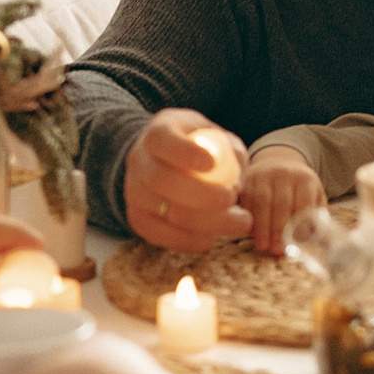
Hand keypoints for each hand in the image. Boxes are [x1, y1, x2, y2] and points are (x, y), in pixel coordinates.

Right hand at [125, 109, 251, 250]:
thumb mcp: (215, 136)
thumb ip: (230, 152)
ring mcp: (134, 193)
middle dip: (201, 194)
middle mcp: (139, 162)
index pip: (162, 140)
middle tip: (232, 199)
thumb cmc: (199, 147)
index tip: (211, 164)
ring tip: (238, 222)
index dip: (184, 153)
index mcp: (157, 133)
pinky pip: (162, 236)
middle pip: (161, 181)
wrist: (163, 161)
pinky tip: (213, 236)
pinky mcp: (138, 219)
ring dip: (206, 223)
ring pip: (165, 213)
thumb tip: (237, 183)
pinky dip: (190, 240)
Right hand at [242, 146, 326, 256]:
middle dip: (278, 230)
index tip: (295, 243)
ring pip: (261, 202)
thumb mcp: (314, 195)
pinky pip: (247, 200)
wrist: (278, 162)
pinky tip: (251, 234)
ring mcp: (264, 174)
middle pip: (281, 204)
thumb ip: (318, 216)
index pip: (303, 203)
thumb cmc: (299, 187)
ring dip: (261, 227)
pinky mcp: (248, 178)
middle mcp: (285, 173)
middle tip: (276, 250)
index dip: (298, 225)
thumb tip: (323, 243)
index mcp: (305, 179)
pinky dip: (248, 218)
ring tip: (263, 246)